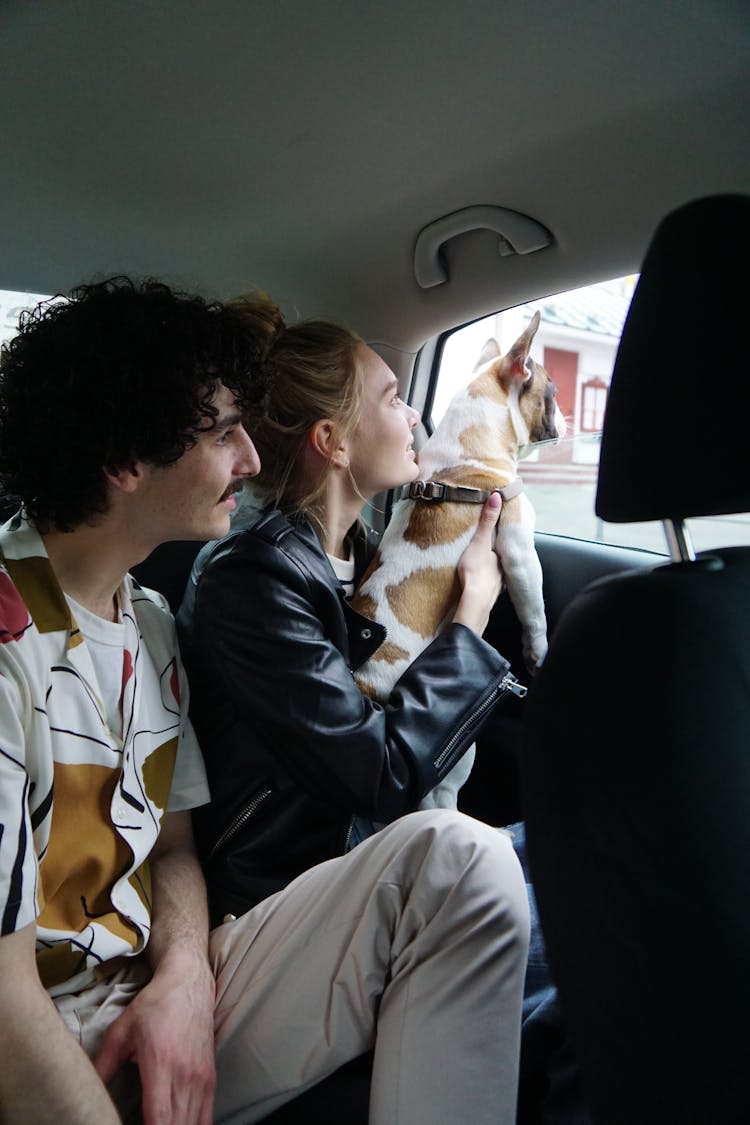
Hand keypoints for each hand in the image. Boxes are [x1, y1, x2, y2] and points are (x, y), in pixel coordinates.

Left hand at [93, 954, 215, 1124]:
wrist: (188, 981)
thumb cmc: (155, 1004)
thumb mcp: (121, 1031)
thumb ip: (103, 1065)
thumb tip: (83, 1094)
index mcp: (161, 1063)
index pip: (160, 1118)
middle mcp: (186, 1074)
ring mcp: (201, 1077)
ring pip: (194, 1124)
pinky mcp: (210, 1078)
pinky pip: (206, 1115)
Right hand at [453, 492, 503, 634]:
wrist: (474, 603)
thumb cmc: (476, 572)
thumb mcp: (480, 542)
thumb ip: (488, 520)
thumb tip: (497, 496)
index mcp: (504, 555)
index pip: (504, 539)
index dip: (500, 533)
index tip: (496, 528)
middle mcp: (505, 569)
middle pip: (501, 555)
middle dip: (496, 551)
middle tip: (488, 545)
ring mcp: (499, 583)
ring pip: (497, 569)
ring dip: (491, 565)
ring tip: (482, 560)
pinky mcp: (490, 594)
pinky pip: (490, 582)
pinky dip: (486, 578)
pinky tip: (480, 579)